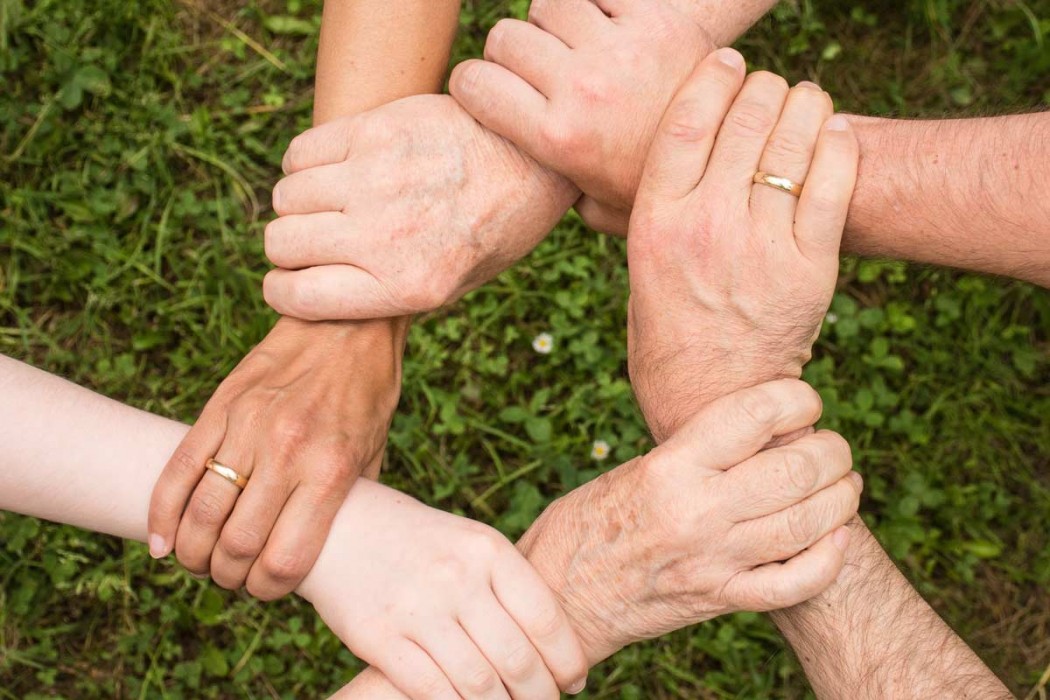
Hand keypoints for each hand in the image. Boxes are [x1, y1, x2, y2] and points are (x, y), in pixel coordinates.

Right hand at [148, 317, 405, 598]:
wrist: (347, 323)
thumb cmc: (367, 393)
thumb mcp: (374, 453)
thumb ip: (348, 502)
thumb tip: (327, 551)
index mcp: (330, 471)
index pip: (285, 559)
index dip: (268, 589)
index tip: (266, 589)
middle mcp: (287, 452)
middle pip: (236, 545)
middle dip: (228, 576)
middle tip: (231, 577)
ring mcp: (248, 427)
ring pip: (201, 513)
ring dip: (193, 552)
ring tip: (200, 561)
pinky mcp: (220, 406)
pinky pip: (178, 469)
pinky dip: (162, 514)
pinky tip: (162, 541)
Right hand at [262, 94, 577, 320]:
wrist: (534, 159)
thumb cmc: (494, 228)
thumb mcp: (454, 285)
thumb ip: (388, 294)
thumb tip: (318, 295)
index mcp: (408, 286)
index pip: (298, 297)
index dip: (283, 291)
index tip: (288, 282)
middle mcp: (387, 236)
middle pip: (282, 243)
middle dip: (288, 247)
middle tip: (314, 240)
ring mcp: (377, 179)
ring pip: (286, 197)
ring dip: (298, 204)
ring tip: (329, 202)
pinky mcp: (375, 130)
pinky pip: (300, 153)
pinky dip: (304, 164)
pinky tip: (334, 169)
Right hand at [298, 480, 588, 698]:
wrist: (339, 526)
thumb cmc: (418, 542)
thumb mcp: (468, 543)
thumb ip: (506, 585)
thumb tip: (552, 646)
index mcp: (487, 549)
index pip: (544, 618)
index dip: (567, 659)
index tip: (574, 680)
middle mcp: (456, 578)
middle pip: (517, 658)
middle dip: (539, 695)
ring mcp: (416, 609)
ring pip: (479, 683)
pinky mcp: (379, 638)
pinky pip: (431, 690)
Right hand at [450, 0, 713, 234]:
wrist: (736, 152)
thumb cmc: (658, 185)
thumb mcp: (597, 207)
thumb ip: (552, 192)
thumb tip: (518, 185)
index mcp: (558, 138)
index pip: (473, 83)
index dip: (473, 84)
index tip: (487, 90)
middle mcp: (582, 89)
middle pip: (506, 38)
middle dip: (512, 53)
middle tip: (538, 71)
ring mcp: (619, 50)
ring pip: (547, 5)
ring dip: (554, 22)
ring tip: (575, 46)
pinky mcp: (654, 18)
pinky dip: (597, 4)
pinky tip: (609, 29)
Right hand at [517, 380, 860, 662]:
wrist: (560, 597)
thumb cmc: (588, 523)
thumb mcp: (634, 470)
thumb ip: (694, 453)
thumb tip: (759, 431)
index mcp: (670, 467)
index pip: (755, 415)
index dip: (797, 398)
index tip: (805, 400)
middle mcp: (696, 512)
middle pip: (796, 469)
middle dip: (832, 451)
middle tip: (833, 447)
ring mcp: (713, 560)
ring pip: (808, 523)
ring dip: (841, 498)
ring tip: (844, 484)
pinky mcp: (720, 600)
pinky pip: (795, 583)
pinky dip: (829, 559)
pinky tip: (837, 538)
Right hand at [626, 50, 858, 441]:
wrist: (712, 400)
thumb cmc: (667, 333)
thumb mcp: (637, 268)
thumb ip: (644, 212)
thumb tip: (645, 161)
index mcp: (655, 222)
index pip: (686, 121)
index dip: (712, 78)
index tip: (728, 62)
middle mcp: (706, 226)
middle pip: (744, 119)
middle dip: (763, 88)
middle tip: (770, 88)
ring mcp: (761, 246)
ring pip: (792, 140)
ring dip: (804, 105)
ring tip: (805, 102)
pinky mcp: (810, 268)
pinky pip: (834, 182)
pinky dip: (838, 145)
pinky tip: (834, 133)